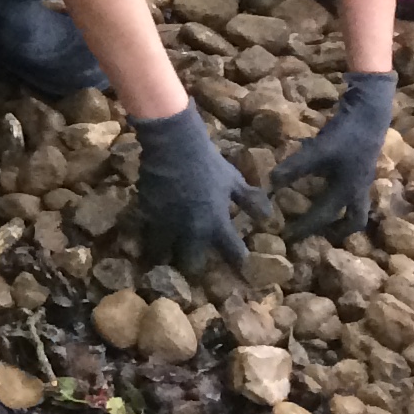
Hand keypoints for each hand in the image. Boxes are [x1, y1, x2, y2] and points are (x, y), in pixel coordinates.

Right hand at [127, 102, 266, 273]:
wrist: (173, 144)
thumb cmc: (207, 162)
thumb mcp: (233, 180)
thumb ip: (248, 201)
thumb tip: (267, 218)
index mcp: (217, 223)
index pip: (232, 254)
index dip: (238, 263)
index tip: (240, 269)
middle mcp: (191, 230)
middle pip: (190, 263)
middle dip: (192, 267)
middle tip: (193, 264)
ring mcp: (166, 223)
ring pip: (162, 253)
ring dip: (166, 254)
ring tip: (165, 254)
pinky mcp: (146, 213)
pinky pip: (146, 232)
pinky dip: (150, 234)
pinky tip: (151, 229)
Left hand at [272, 69, 394, 242]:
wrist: (370, 113)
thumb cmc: (347, 135)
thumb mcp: (318, 151)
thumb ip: (296, 168)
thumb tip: (271, 184)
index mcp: (348, 192)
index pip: (323, 217)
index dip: (304, 227)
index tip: (287, 236)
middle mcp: (357, 189)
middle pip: (353, 220)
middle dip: (336, 230)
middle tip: (314, 234)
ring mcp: (360, 177)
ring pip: (351, 204)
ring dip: (336, 211)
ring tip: (315, 212)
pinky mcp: (357, 164)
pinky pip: (345, 186)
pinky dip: (332, 190)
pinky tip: (317, 182)